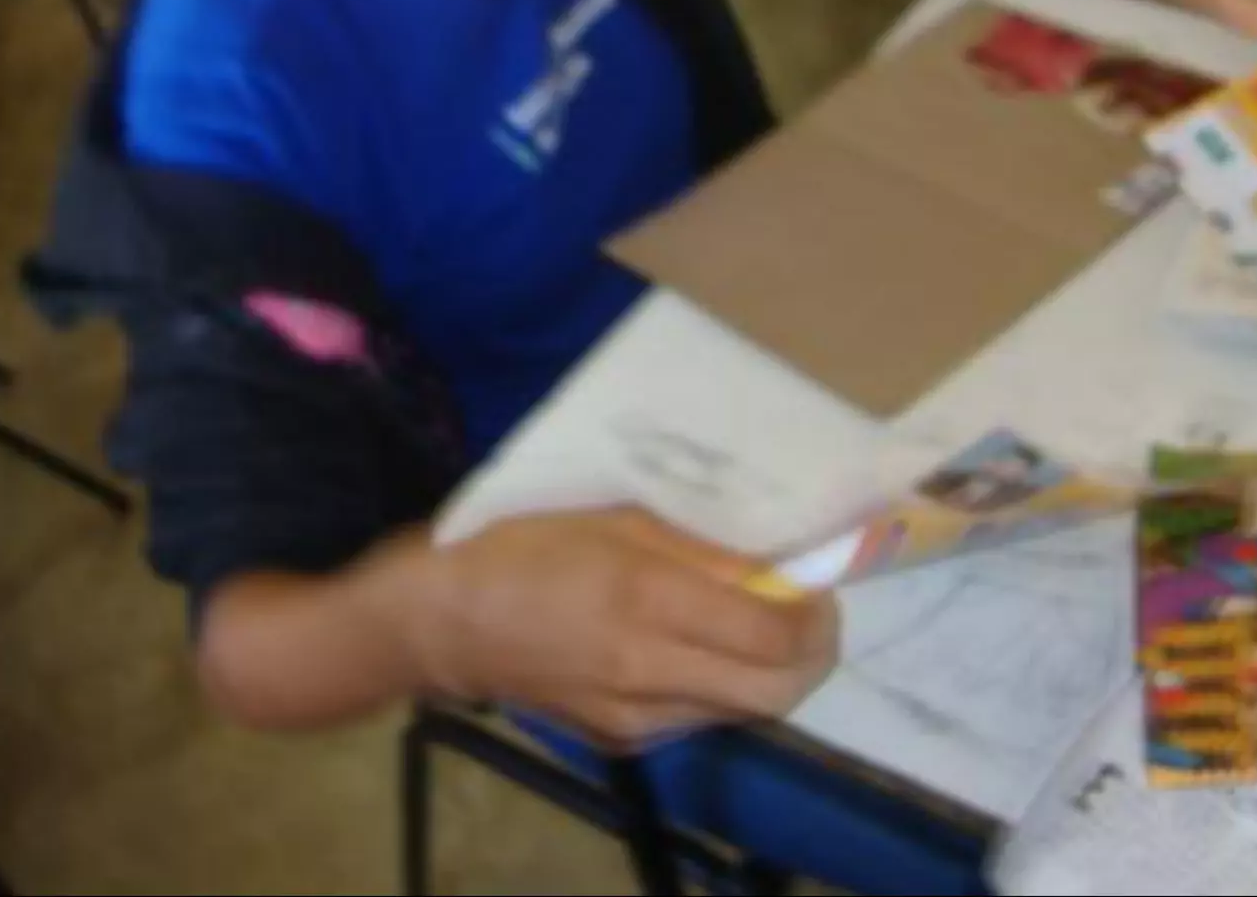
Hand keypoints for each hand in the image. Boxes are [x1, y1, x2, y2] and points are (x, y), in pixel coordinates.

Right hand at [416, 509, 839, 748]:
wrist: (441, 621)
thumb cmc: (521, 545)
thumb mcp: (610, 516)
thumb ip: (697, 543)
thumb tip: (775, 556)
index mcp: (646, 600)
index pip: (774, 634)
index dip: (814, 613)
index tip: (815, 581)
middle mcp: (649, 672)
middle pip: (778, 692)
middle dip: (811, 654)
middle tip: (805, 612)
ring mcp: (635, 719)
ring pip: (742, 710)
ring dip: (766, 672)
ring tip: (751, 623)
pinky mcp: (619, 741)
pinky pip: (696, 717)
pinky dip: (716, 686)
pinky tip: (691, 648)